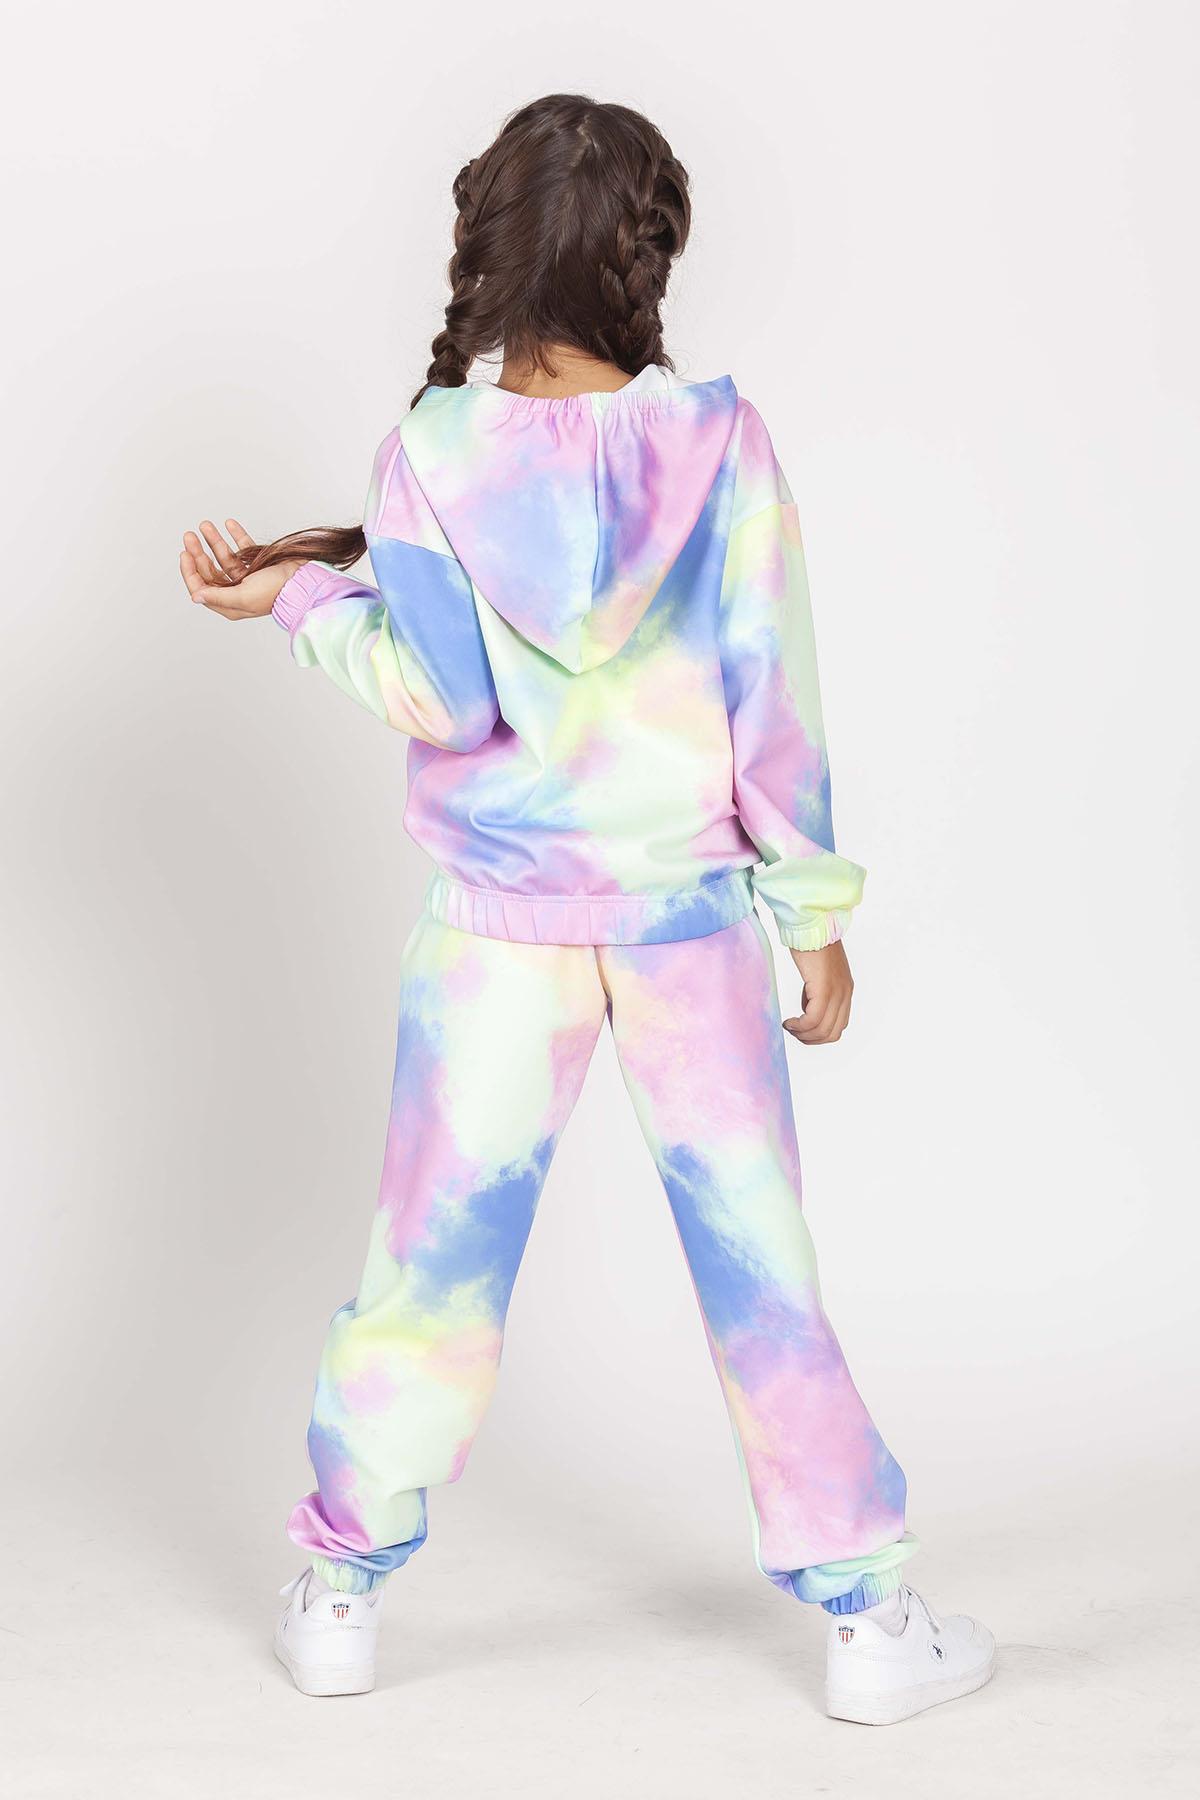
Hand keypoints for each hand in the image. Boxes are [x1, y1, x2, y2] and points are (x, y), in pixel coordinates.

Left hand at [179, 518, 301, 619]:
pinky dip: (235, 536)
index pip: (201, 588)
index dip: (190, 571)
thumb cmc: (276, 592)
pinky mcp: (258, 566)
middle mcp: (236, 592)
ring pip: (224, 558)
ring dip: (214, 541)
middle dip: (199, 552)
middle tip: (190, 535)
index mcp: (230, 604)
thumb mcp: (242, 596)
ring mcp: (247, 578)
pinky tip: (229, 525)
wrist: (303, 581)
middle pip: (210, 571)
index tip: (185, 553)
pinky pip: (242, 549)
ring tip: (205, 525)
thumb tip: (195, 596)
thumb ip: (217, 596)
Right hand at [783, 941, 853, 1044]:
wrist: (812, 925)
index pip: (838, 1026)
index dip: (819, 1034)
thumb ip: (817, 991)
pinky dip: (800, 1026)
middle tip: (794, 1032)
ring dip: (804, 1035)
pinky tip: (789, 1021)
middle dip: (811, 1039)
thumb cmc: (811, 944)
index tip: (801, 1029)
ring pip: (823, 1030)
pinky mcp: (824, 989)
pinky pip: (813, 1019)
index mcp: (845, 991)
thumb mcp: (819, 974)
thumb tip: (807, 1009)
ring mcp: (837, 992)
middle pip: (832, 1033)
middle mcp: (845, 994)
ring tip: (789, 1027)